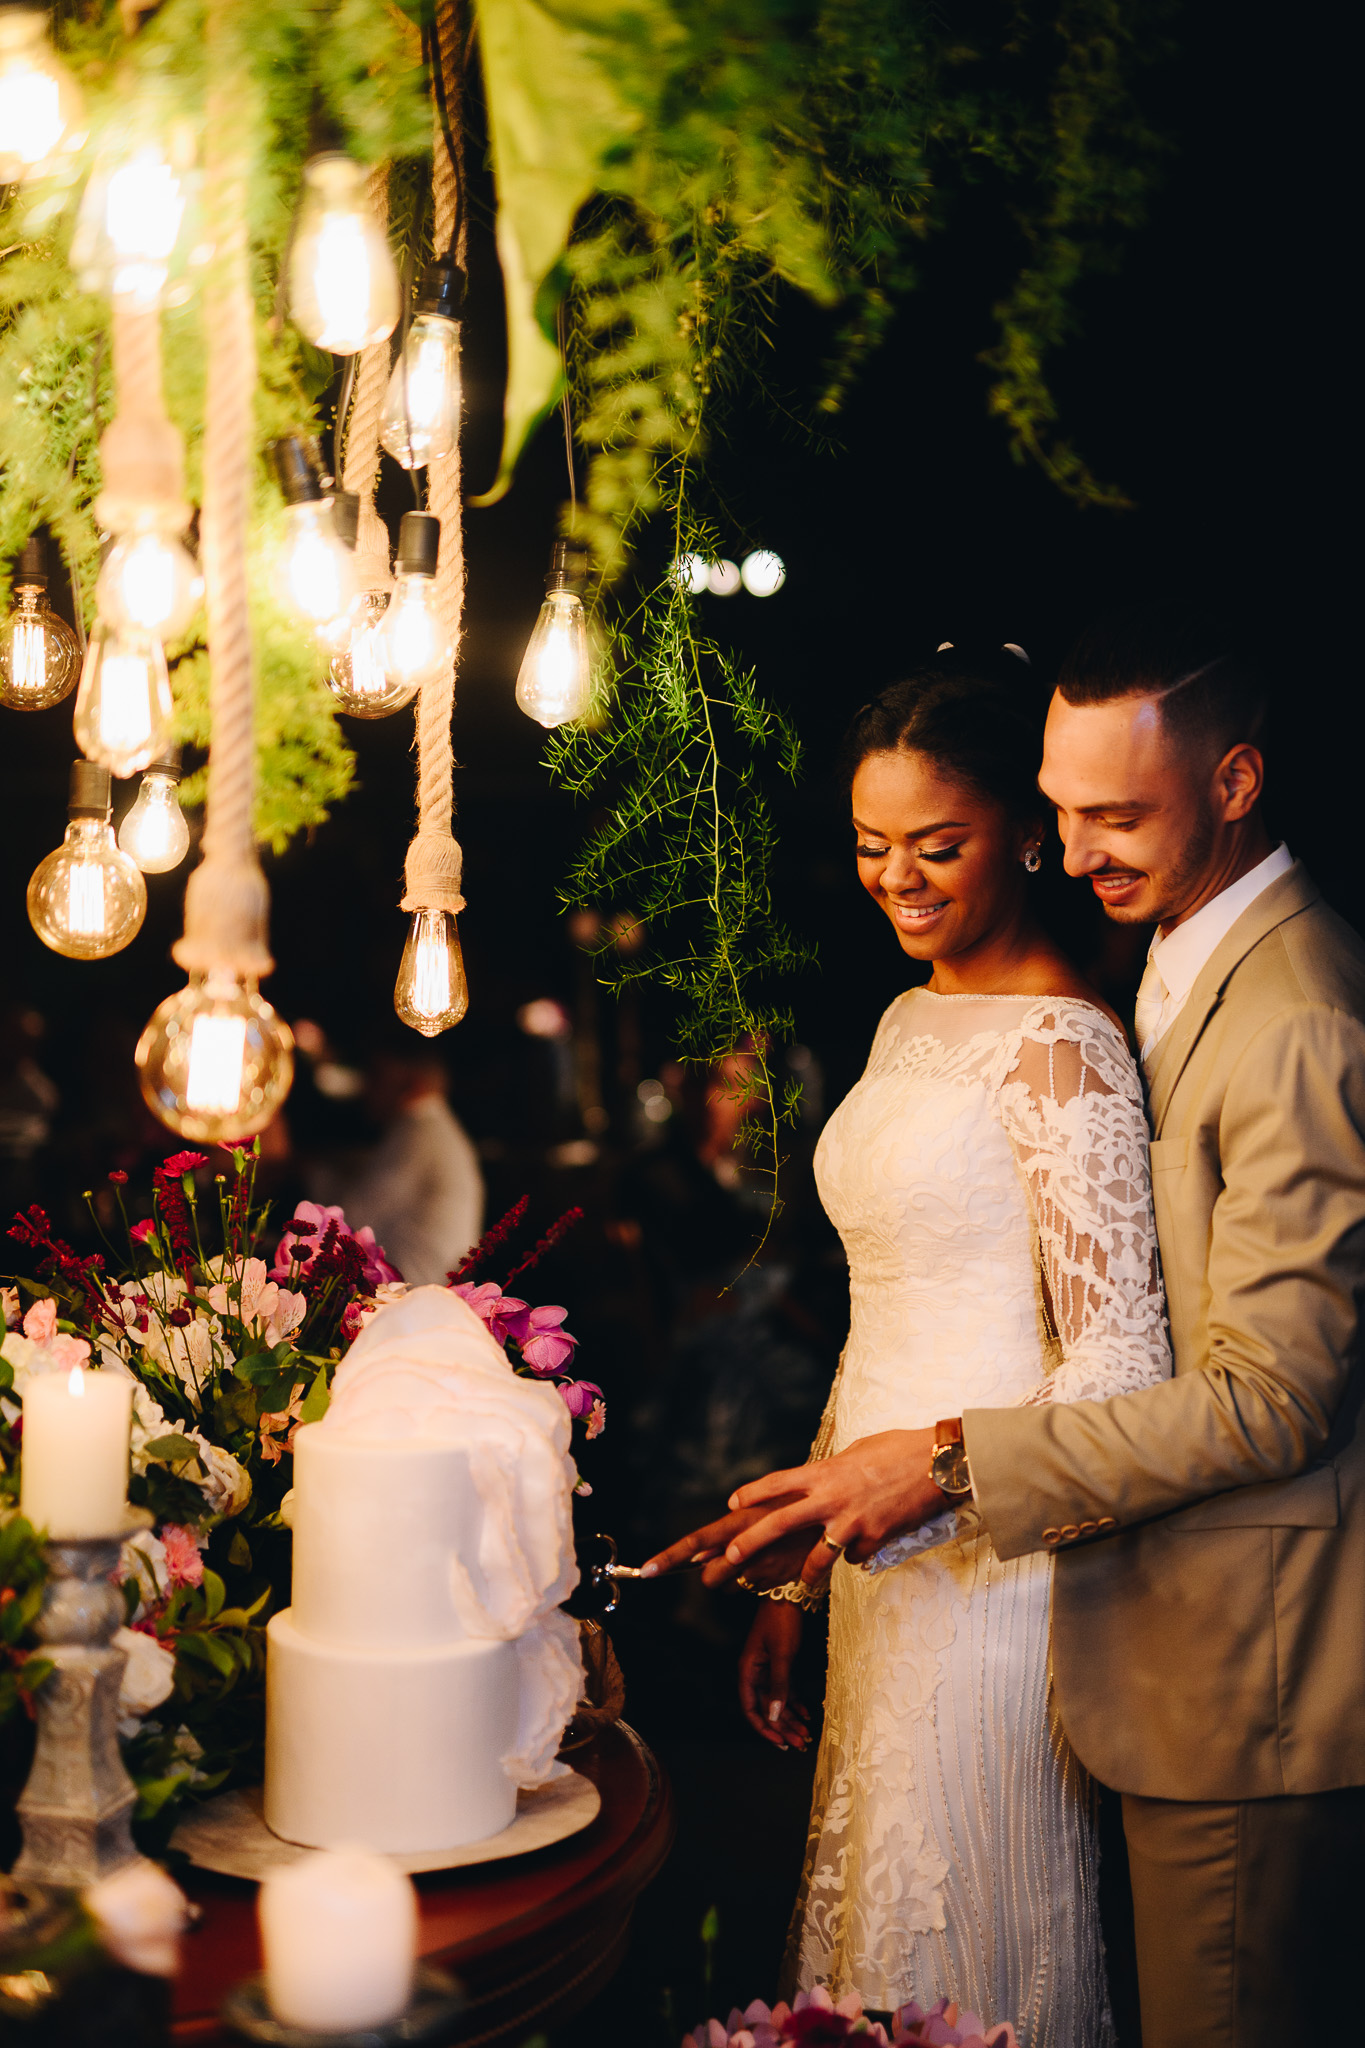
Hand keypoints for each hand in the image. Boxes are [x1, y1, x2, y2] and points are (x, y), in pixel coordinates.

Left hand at [642, 1500, 815, 1588]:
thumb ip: (730, 1530)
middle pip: (710, 1577)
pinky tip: (776, 1562)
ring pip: (732, 1587)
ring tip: (760, 1555)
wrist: (842, 1506)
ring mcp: (766, 1566)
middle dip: (712, 1574)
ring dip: (737, 1578)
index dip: (668, 1557)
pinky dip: (759, 1581)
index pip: (695, 1542)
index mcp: (739, 1520)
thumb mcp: (760, 1505)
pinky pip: (756, 1590)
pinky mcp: (782, 1580)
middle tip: (730, 1557)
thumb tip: (700, 1555)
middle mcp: (749, 1545)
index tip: (646, 1570)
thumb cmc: (795, 1502)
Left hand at [725, 1429, 943, 1586]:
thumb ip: (834, 1471)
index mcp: (825, 1472)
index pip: (777, 1483)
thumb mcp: (857, 1451)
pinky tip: (866, 1546)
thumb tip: (822, 1479)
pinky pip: (854, 1556)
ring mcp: (852, 1522)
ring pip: (817, 1558)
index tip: (732, 1502)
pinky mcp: (874, 1540)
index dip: (752, 1493)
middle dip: (751, 1542)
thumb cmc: (899, 1449)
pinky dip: (856, 1555)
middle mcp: (831, 1498)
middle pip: (780, 1523)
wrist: (939, 1464)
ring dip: (808, 1572)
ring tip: (802, 1580)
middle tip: (729, 1557)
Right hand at [738, 1601, 808, 1750]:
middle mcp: (755, 1672)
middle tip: (799, 1744)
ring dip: (790, 1718)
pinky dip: (795, 1702)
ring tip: (805, 1735)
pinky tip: (806, 1714)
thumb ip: (778, 1685)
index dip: (763, 1727)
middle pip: (765, 1707)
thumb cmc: (781, 1620)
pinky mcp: (780, 1663)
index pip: (749, 1708)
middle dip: (782, 1727)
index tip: (779, 1741)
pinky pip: (785, 1689)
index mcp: (748, 1670)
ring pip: (777, 1701)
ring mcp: (767, 1668)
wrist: (789, 1593)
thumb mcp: (782, 1654)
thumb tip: (773, 1714)